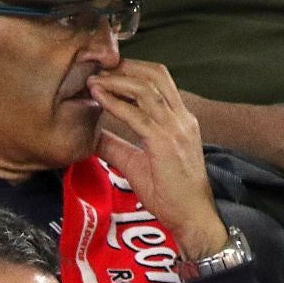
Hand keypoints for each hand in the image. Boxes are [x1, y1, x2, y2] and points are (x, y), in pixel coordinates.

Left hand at [88, 61, 228, 256]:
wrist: (191, 215)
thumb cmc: (170, 194)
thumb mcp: (137, 164)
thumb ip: (116, 147)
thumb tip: (92, 136)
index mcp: (180, 120)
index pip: (159, 81)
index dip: (133, 69)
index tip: (107, 69)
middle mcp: (181, 118)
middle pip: (155, 75)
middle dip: (125, 66)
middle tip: (97, 66)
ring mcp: (176, 128)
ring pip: (145, 89)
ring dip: (116, 81)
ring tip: (94, 79)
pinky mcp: (165, 142)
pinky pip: (137, 115)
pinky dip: (114, 102)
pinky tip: (97, 97)